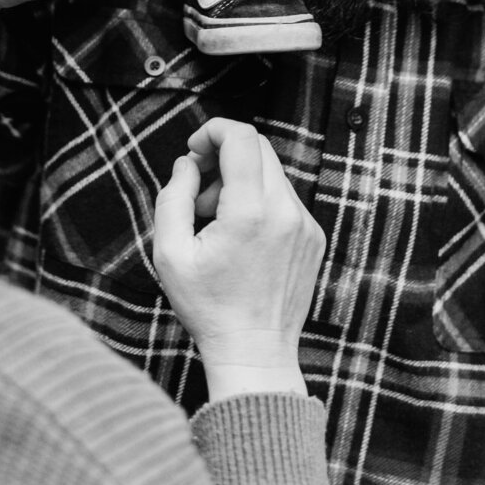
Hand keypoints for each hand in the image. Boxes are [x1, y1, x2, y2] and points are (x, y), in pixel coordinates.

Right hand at [152, 119, 324, 400]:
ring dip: (241, 181)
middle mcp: (285, 211)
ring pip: (272, 173)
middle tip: (200, 190)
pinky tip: (241, 238)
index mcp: (250, 212)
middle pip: (258, 147)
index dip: (213, 131)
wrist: (255, 353)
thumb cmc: (208, 308)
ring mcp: (305, 224)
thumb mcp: (170, 254)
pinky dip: (260, 202)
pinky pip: (285, 199)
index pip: (241, 137)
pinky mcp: (314, 237)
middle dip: (224, 155)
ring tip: (216, 221)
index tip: (194, 151)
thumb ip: (173, 197)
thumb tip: (188, 165)